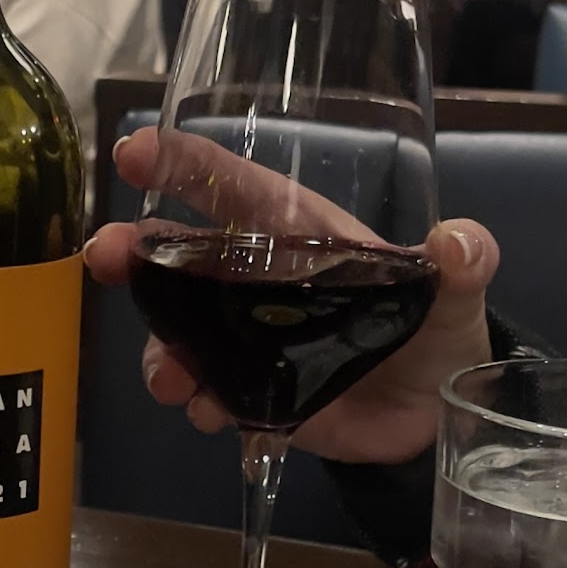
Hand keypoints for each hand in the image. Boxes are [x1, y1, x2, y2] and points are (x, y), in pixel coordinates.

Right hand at [82, 127, 499, 464]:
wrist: (435, 414)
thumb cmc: (439, 332)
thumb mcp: (458, 293)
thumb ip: (464, 262)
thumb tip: (457, 243)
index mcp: (299, 237)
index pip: (233, 188)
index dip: (182, 165)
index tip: (132, 152)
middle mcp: (257, 284)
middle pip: (179, 259)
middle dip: (133, 254)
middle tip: (101, 257)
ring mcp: (245, 342)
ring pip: (179, 336)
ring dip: (160, 353)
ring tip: (169, 379)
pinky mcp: (248, 395)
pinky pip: (206, 396)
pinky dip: (200, 405)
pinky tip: (212, 415)